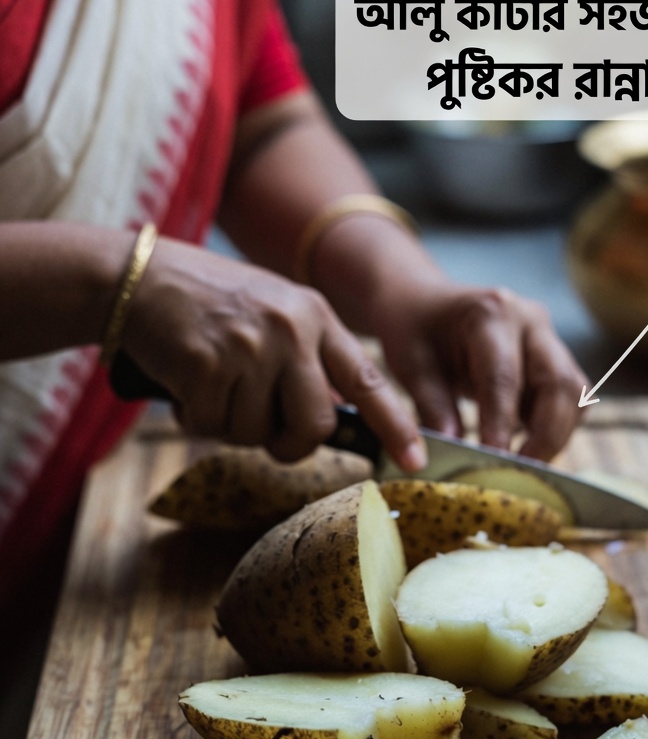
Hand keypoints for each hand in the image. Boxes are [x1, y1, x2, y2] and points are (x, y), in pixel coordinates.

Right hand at [122, 237, 424, 467]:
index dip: (394, 425)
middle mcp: (290, 329)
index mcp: (315, 316)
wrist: (140, 278)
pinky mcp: (206, 364)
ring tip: (213, 382)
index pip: (367, 380)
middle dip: (288, 442)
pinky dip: (196, 417)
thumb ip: (308, 359)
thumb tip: (326, 422)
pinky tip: (187, 381)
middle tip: (261, 425)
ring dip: (230, 424)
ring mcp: (248, 346)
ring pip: (256, 434)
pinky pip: (212, 427)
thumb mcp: (276, 313)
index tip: (415, 459)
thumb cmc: (212, 304)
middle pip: (313, 426)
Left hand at [374, 284, 585, 459]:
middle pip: (560, 384)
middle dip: (546, 436)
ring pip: (575, 394)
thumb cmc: (415, 331)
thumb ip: (433, 409)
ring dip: (556, 435)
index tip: (494, 462)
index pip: (504, 377)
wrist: (425, 303)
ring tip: (523, 466)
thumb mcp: (412, 366)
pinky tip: (527, 447)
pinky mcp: (555, 359)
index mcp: (491, 314)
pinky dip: (555, 428)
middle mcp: (531, 321)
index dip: (502, 424)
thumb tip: (449, 456)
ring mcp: (549, 339)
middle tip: (519, 474)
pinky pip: (571, 400)